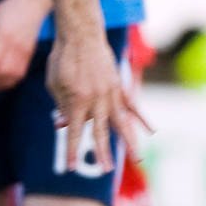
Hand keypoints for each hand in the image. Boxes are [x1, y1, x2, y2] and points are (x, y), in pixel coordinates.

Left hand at [46, 28, 148, 174]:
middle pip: (100, 132)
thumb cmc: (62, 59)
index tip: (71, 168)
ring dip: (129, 141)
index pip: (73, 132)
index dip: (72, 151)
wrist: (80, 35)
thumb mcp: (53, 84)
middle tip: (105, 171)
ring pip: (122, 122)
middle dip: (102, 153)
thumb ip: (60, 105)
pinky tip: (151, 131)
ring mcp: (110, 93)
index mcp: (76, 101)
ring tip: (137, 158)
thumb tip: (63, 124)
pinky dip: (142, 118)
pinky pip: (132, 105)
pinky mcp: (119, 85)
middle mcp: (96, 100)